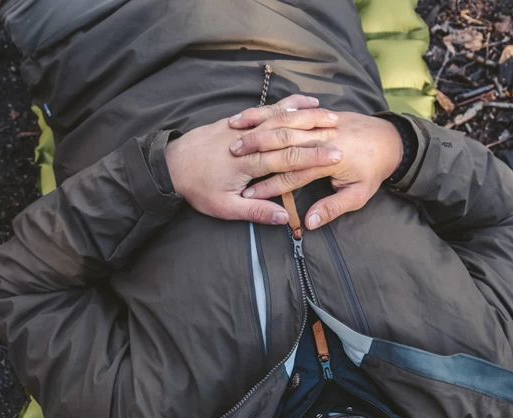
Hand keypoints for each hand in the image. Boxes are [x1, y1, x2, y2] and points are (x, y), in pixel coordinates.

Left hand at [164, 95, 341, 225]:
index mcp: (250, 164)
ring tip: (330, 115)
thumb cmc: (197, 189)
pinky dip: (288, 104)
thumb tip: (284, 219)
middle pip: (290, 134)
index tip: (337, 157)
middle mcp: (250, 140)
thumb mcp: (224, 208)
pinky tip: (304, 102)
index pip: (289, 158)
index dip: (314, 157)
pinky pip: (268, 108)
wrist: (170, 164)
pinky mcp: (239, 120)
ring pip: (280, 115)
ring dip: (307, 115)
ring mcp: (244, 126)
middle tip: (342, 135)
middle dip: (317, 134)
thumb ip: (255, 212)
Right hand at [228, 107, 403, 227]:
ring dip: (255, 130)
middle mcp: (320, 136)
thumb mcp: (359, 195)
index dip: (268, 187)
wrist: (390, 139)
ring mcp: (319, 122)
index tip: (247, 196)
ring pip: (281, 123)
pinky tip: (248, 117)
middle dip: (253, 154)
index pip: (291, 174)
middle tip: (230, 161)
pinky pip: (290, 109)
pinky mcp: (318, 114)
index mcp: (328, 159)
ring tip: (234, 139)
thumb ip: (333, 208)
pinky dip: (269, 112)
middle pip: (280, 145)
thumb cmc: (374, 170)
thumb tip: (311, 223)